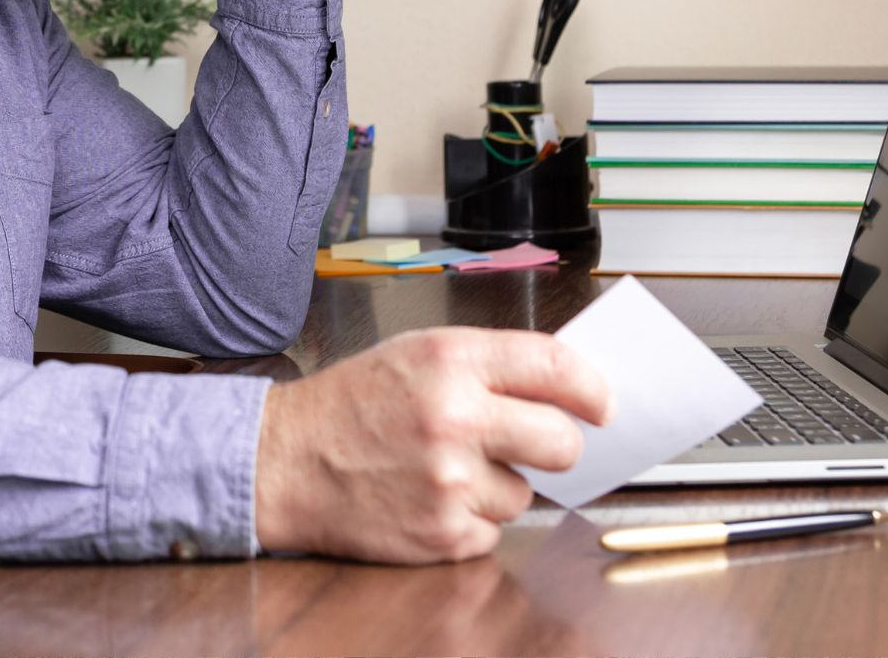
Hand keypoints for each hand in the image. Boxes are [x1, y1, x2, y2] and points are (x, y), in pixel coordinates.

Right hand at [253, 327, 613, 561]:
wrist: (284, 461)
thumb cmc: (352, 404)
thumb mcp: (417, 354)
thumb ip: (489, 365)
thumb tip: (566, 387)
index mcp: (451, 361)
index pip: (556, 369)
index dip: (592, 389)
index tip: (603, 403)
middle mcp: (454, 418)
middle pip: (561, 443)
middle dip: (557, 445)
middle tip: (534, 444)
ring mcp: (449, 481)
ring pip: (525, 493)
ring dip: (500, 485)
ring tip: (449, 468)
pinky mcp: (441, 532)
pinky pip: (492, 529)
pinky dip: (471, 518)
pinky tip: (432, 496)